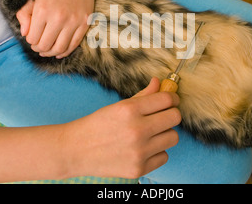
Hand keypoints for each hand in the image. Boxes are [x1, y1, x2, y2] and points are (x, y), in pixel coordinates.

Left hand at [16, 0, 93, 58]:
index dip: (30, 41)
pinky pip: (74, 44)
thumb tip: (25, 34)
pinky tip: (59, 51)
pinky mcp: (84, 24)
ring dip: (51, 53)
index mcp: (42, 11)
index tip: (32, 37)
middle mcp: (58, 18)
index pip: (32, 38)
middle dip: (39, 48)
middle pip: (45, 46)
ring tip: (48, 50)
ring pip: (59, 48)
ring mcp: (73, 22)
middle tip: (39, 45)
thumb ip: (23, 14)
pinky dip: (65, 52)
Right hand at [59, 78, 181, 178]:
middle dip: (170, 115)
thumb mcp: (118, 106)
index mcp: (129, 110)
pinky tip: (143, 149)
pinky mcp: (139, 169)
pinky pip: (164, 156)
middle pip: (175, 118)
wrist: (76, 150)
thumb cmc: (97, 125)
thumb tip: (160, 83)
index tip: (170, 100)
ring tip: (150, 134)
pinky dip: (156, 152)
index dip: (172, 98)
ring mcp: (138, 152)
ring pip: (173, 138)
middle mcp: (136, 130)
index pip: (166, 100)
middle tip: (162, 116)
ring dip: (164, 134)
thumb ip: (143, 95)